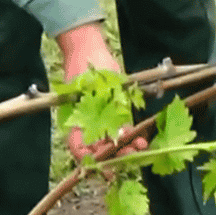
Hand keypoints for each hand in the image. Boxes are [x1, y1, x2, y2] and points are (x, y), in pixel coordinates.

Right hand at [55, 23, 147, 163]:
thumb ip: (112, 111)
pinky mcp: (109, 111)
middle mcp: (84, 122)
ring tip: (141, 148)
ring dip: (125, 147)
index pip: (79, 149)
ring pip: (110, 141)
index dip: (93, 161)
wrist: (87, 46)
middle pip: (98, 149)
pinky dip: (128, 134)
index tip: (110, 168)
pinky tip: (140, 138)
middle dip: (117, 155)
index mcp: (73, 120)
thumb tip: (122, 135)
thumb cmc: (88, 65)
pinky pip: (117, 128)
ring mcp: (96, 117)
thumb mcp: (101, 88)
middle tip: (134, 156)